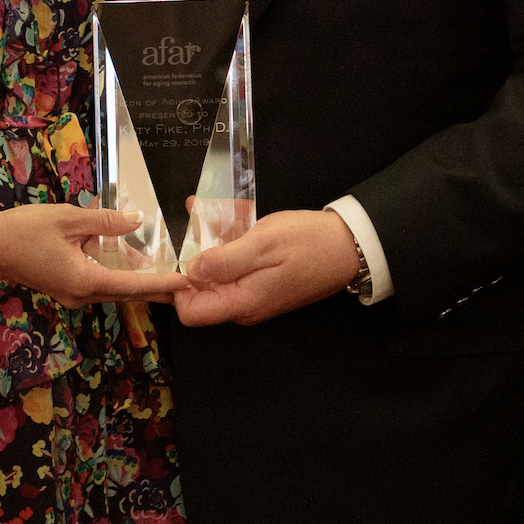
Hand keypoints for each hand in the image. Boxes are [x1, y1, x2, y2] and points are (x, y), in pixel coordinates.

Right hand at [0, 204, 190, 308]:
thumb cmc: (26, 229)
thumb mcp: (69, 219)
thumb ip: (106, 222)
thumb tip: (138, 220)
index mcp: (84, 281)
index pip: (133, 286)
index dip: (162, 283)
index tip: (187, 284)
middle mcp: (81, 295)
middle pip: (126, 292)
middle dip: (156, 285)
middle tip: (186, 281)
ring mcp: (72, 293)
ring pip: (112, 287)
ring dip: (136, 278)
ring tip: (166, 270)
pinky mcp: (65, 286)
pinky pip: (98, 281)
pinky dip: (117, 272)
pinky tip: (129, 259)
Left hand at [174, 209, 358, 326]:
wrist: (349, 246)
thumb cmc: (309, 243)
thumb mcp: (263, 244)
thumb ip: (225, 261)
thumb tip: (190, 272)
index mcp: (243, 302)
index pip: (191, 312)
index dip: (176, 287)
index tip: (175, 254)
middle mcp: (245, 306)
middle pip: (200, 292)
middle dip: (190, 257)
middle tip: (187, 222)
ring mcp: (253, 295)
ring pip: (216, 275)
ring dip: (207, 244)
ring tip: (199, 210)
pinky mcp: (262, 282)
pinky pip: (234, 267)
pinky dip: (225, 243)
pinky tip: (222, 217)